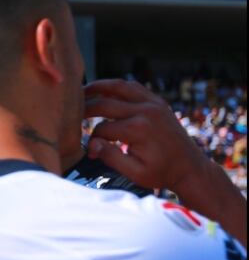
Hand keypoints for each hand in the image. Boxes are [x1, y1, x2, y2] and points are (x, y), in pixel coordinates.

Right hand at [84, 79, 208, 192]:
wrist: (189, 166)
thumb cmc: (161, 173)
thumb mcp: (134, 173)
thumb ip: (111, 157)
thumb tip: (91, 145)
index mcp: (138, 130)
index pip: (102, 129)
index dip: (92, 140)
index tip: (89, 152)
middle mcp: (145, 111)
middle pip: (105, 103)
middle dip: (85, 108)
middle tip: (70, 113)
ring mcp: (153, 103)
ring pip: (119, 86)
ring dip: (98, 88)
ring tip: (81, 92)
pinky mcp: (157, 101)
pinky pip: (133, 87)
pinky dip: (117, 86)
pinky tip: (104, 91)